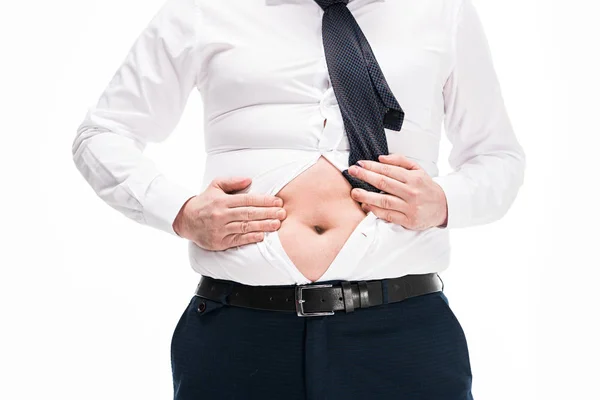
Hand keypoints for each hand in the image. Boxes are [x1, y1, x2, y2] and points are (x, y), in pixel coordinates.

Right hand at [172, 177, 286, 249]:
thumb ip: (232, 182)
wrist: (185, 220)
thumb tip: (249, 180)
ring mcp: (220, 229)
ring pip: (245, 227)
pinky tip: (261, 236)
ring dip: (263, 226)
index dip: (264, 201)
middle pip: (248, 213)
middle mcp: (221, 215)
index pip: (247, 200)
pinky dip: (250, 238)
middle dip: (268, 213)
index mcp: (222, 201)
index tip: (277, 201)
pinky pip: (237, 240)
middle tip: (282, 213)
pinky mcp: (219, 242)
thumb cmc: (204, 202)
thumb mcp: (215, 186)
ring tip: (276, 224)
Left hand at [348, 154, 447, 229]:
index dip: (372, 166)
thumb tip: (381, 158)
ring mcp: (409, 207)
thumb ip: (400, 161)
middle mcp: (411, 192)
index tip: (359, 164)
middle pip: (383, 183)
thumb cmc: (426, 187)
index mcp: (413, 178)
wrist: (444, 207)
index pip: (388, 170)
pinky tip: (366, 206)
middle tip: (352, 172)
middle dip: (365, 176)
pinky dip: (375, 211)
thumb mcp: (418, 170)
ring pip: (383, 201)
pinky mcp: (408, 220)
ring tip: (354, 192)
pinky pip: (388, 215)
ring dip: (366, 196)